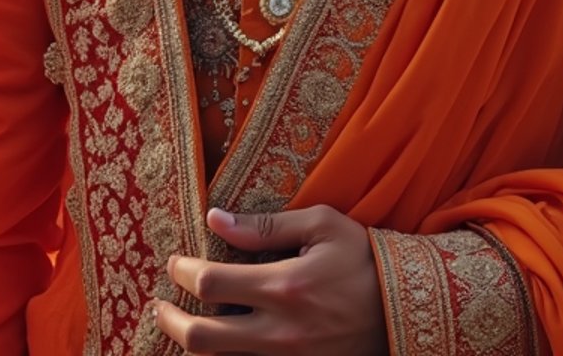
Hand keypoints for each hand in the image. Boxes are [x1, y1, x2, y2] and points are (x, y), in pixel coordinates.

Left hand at [156, 204, 388, 354]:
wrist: (403, 309)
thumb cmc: (362, 258)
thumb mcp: (321, 225)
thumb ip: (265, 225)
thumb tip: (214, 219)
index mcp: (284, 286)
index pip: (210, 284)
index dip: (182, 273)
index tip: (174, 263)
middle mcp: (281, 331)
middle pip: (202, 338)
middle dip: (170, 320)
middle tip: (159, 305)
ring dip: (191, 347)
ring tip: (180, 327)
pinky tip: (215, 347)